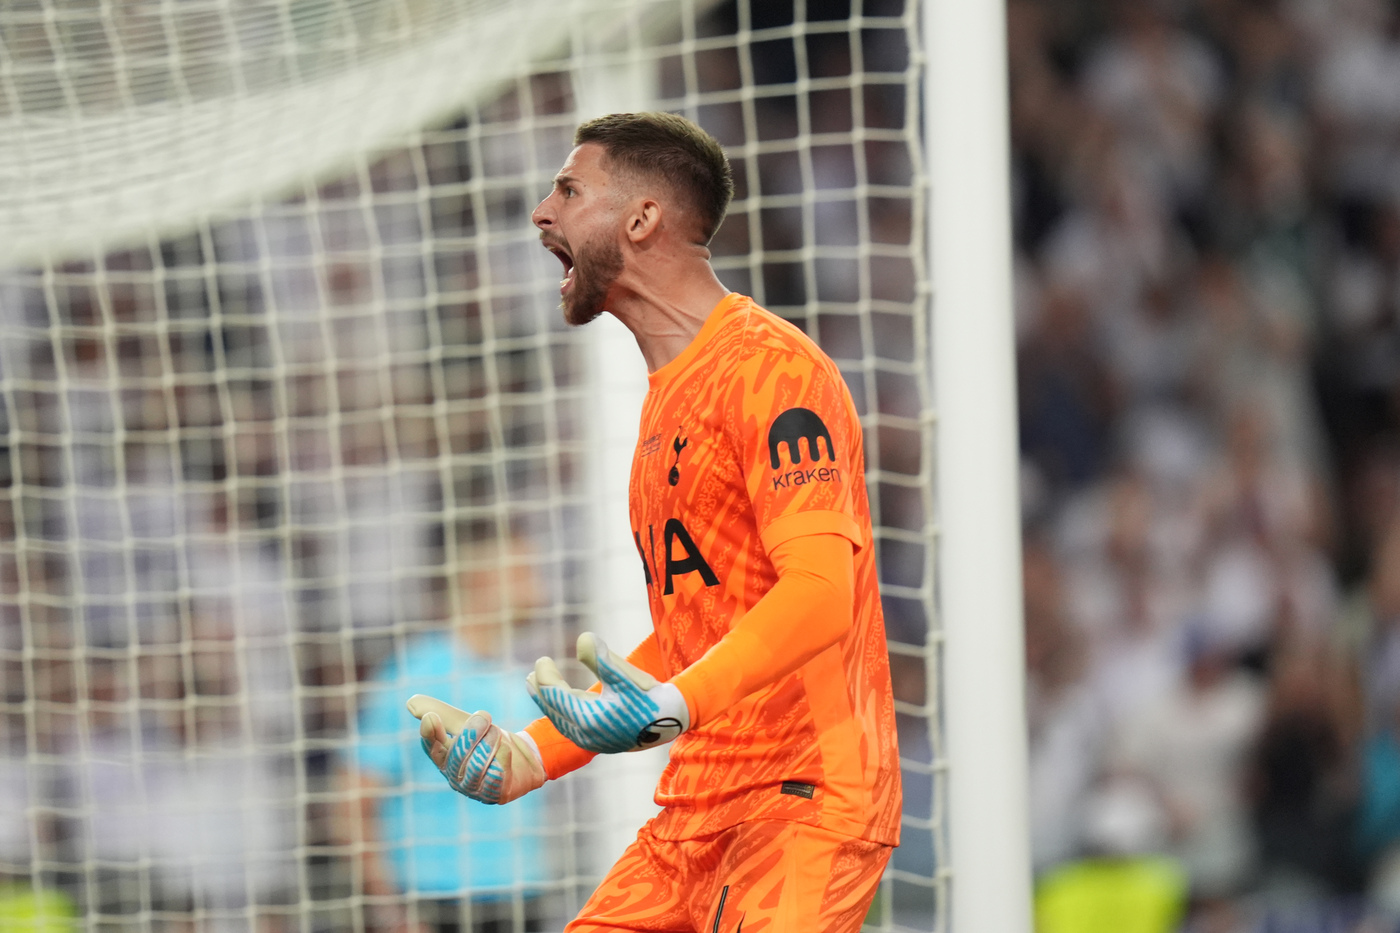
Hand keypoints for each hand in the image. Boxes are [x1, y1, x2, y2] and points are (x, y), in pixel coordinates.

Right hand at [406, 695, 544, 804]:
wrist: (525, 756)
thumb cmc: (489, 740)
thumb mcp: (466, 722)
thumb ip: (442, 714)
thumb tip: (410, 702)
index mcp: (443, 757)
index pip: (430, 747)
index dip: (429, 734)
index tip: (431, 718)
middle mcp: (454, 776)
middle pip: (456, 754)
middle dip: (472, 731)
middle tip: (484, 715)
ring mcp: (474, 789)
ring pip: (476, 765)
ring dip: (490, 742)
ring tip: (497, 733)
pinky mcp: (495, 795)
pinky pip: (496, 775)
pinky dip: (503, 757)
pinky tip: (506, 750)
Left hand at [526, 632, 689, 753]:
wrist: (672, 720)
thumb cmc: (649, 695)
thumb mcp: (625, 674)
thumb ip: (601, 657)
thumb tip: (582, 637)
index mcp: (589, 718)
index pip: (555, 696)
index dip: (545, 676)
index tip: (542, 659)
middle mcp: (586, 734)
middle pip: (554, 711)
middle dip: (541, 692)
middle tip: (531, 674)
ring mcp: (593, 740)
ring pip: (562, 720)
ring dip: (549, 703)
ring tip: (537, 688)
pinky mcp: (600, 740)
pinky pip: (572, 725)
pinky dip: (562, 711)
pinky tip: (564, 702)